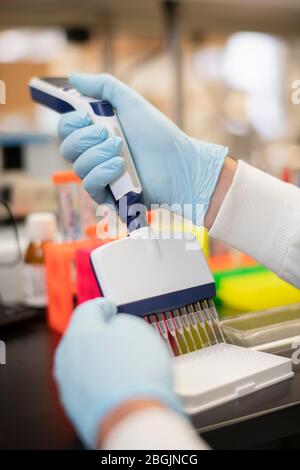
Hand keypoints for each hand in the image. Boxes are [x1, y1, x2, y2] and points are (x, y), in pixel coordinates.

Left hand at [53, 298, 181, 447]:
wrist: (131, 419)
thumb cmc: (136, 374)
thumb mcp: (137, 331)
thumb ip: (121, 323)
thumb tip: (115, 328)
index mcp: (80, 332)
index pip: (88, 310)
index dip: (102, 306)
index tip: (108, 307)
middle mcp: (67, 356)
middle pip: (82, 337)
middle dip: (99, 335)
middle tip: (118, 336)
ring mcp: (67, 382)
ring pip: (82, 361)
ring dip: (98, 359)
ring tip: (123, 365)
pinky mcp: (74, 404)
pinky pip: (86, 383)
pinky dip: (99, 380)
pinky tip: (117, 384)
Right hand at [58, 73, 227, 223]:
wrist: (178, 163)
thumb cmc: (157, 134)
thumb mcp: (130, 102)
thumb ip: (103, 86)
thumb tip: (73, 77)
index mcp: (95, 134)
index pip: (65, 130)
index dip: (70, 122)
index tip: (85, 117)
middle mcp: (94, 155)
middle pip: (67, 149)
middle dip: (86, 138)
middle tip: (110, 133)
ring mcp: (100, 177)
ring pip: (78, 167)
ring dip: (98, 155)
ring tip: (121, 150)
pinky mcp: (108, 196)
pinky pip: (90, 186)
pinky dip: (102, 174)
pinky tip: (120, 166)